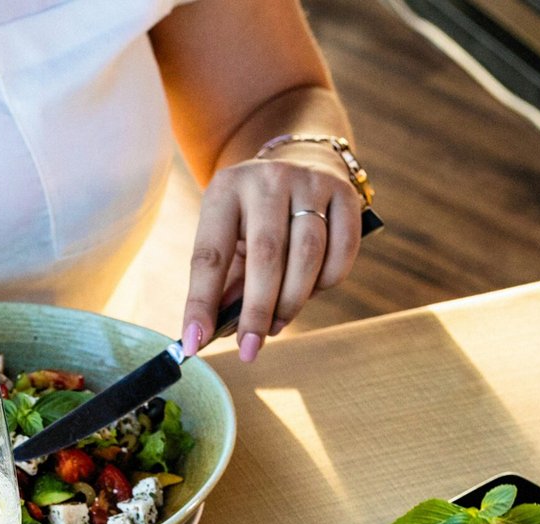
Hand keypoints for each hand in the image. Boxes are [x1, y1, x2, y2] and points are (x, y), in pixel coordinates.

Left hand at [180, 149, 362, 360]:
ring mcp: (309, 182)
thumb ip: (225, 280)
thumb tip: (219, 331)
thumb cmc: (254, 214)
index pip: (209, 255)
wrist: (299, 158)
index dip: (201, 303)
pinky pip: (341, 251)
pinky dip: (327, 282)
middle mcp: (267, 180)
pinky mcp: (345, 192)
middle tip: (250, 348)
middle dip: (257, 311)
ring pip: (308, 255)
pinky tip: (311, 291)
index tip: (195, 342)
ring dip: (292, 301)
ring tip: (276, 325)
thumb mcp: (229, 235)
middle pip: (266, 257)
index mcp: (225, 190)